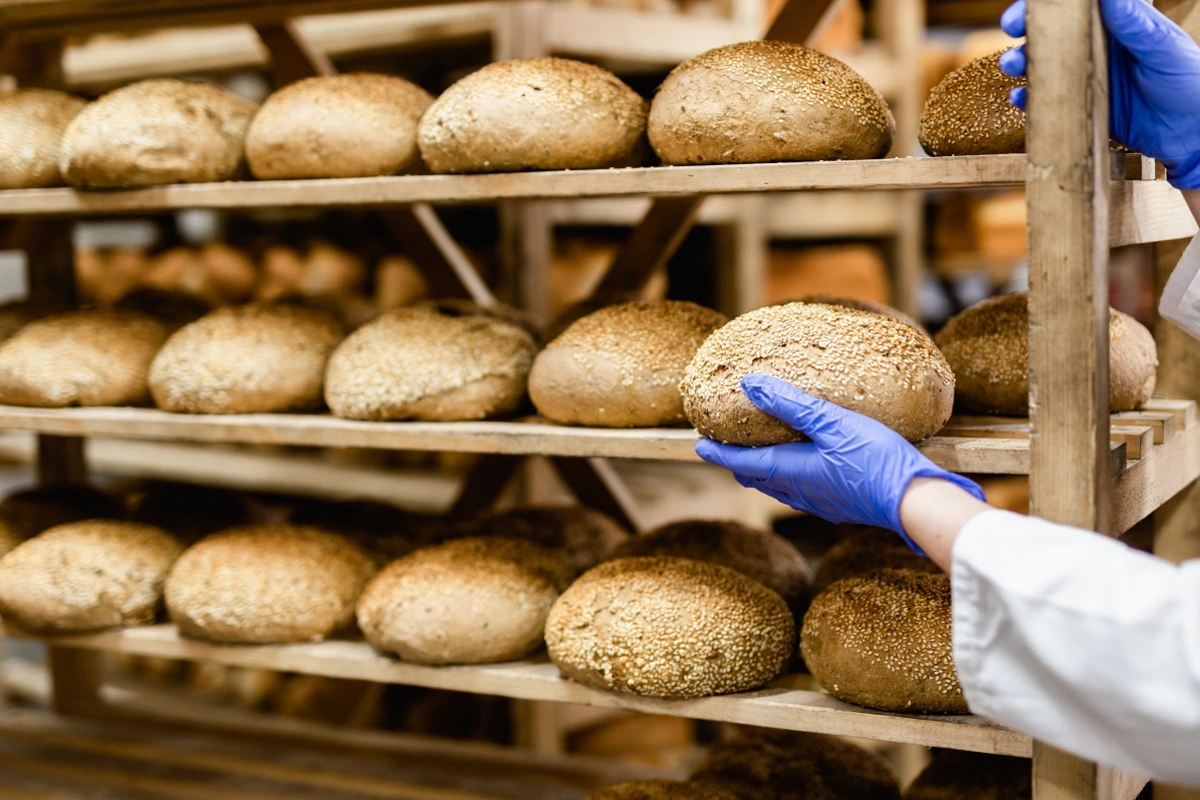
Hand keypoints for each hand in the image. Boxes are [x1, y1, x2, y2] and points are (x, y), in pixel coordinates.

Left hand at [695, 374, 985, 553]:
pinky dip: (787, 477)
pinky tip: (802, 467)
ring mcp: (819, 503)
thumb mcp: (833, 423)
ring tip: (758, 453)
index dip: (718, 453)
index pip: (741, 463)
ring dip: (762, 471)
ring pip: (778, 487)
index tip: (699, 444)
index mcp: (790, 472)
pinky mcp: (839, 506)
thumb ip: (791, 404)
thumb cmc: (876, 460)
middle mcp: (799, 493)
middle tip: (725, 444)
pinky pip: (800, 492)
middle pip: (756, 477)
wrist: (916, 502)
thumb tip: (749, 385)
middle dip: (737, 462)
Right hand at [999, 0, 1199, 188]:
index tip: (1031, 4)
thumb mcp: (1164, 48)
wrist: (1194, 133)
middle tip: (1012, 29)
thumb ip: (1135, 24)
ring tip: (1013, 65)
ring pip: (1045, 65)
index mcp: (1119, 24)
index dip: (1050, 3)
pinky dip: (1031, 99)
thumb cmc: (1190, 82)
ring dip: (1023, 62)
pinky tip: (1022, 99)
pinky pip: (1049, 101)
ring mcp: (1087, 78)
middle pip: (1054, 32)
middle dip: (1028, 28)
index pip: (1079, 6)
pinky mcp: (1081, 108)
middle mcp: (1099, 47)